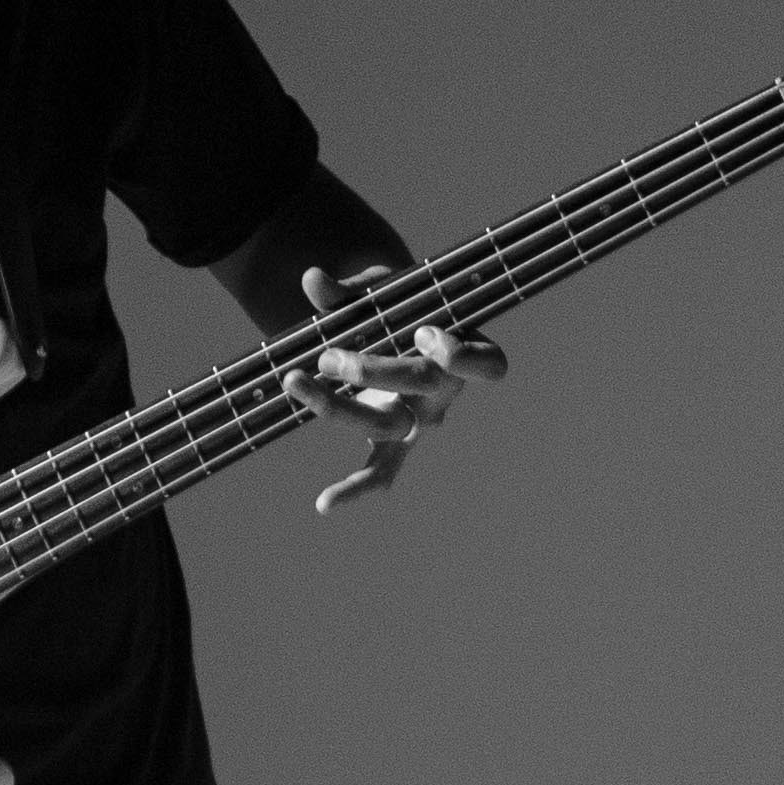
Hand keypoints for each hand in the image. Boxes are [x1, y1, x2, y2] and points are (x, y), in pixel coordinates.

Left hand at [292, 261, 508, 512]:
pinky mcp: (393, 443)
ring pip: (388, 423)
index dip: (460, 355)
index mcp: (462, 349)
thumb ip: (348, 290)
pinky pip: (381, 473)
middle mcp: (446, 392)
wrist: (392, 327)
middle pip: (421, 386)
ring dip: (337, 405)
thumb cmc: (395, 304)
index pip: (488, 365)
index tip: (424, 333)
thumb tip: (312, 279)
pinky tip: (324, 505)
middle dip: (372, 369)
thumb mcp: (378, 291)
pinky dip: (353, 489)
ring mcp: (419, 421)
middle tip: (328, 356)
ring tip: (295, 380)